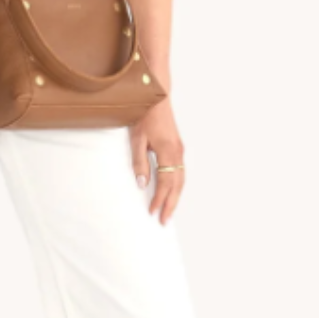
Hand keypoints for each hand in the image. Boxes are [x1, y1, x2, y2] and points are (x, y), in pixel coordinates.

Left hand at [129, 98, 185, 224]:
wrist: (157, 97)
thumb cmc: (145, 115)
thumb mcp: (137, 139)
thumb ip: (139, 162)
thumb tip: (142, 184)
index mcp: (167, 151)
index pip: (165, 182)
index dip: (159, 199)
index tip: (153, 211)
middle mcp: (177, 153)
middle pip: (177, 185)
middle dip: (171, 204)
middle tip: (165, 221)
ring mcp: (180, 150)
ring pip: (181, 179)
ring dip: (175, 197)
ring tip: (169, 211)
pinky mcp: (178, 147)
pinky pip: (181, 171)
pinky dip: (177, 185)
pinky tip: (172, 192)